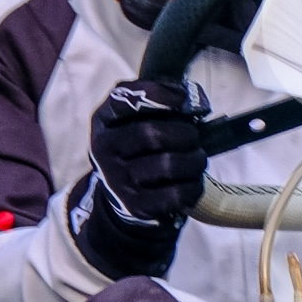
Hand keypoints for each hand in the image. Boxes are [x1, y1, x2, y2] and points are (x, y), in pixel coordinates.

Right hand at [67, 76, 207, 277]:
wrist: (121, 191)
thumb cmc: (136, 144)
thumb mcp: (133, 115)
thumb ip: (157, 96)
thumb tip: (191, 97)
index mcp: (104, 121)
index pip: (124, 100)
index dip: (158, 95)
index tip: (183, 99)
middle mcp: (105, 150)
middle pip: (151, 134)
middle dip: (184, 133)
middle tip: (194, 136)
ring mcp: (119, 181)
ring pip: (168, 164)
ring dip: (194, 159)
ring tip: (197, 157)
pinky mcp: (137, 206)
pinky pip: (177, 194)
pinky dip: (194, 185)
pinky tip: (193, 180)